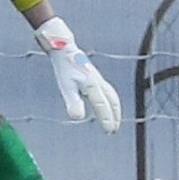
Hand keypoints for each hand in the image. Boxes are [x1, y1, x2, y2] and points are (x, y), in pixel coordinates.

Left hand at [33, 16, 120, 132]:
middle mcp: (99, 82)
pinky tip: (104, 103)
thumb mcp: (66, 86)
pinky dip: (110, 100)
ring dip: (114, 108)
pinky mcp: (94, 76)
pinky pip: (107, 91)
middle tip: (113, 130)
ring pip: (111, 96)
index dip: (106, 119)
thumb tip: (77, 118)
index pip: (102, 106)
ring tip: (114, 120)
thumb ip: (73, 102)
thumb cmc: (64, 68)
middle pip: (111, 101)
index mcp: (93, 86)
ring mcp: (98, 78)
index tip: (109, 131)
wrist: (64, 48)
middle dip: (114, 116)